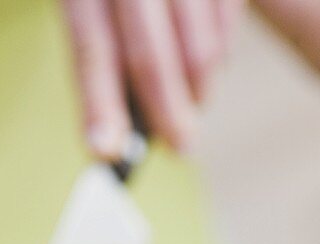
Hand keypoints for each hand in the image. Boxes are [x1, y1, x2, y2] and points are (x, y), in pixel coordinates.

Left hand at [62, 0, 243, 158]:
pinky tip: (205, 62)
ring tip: (193, 106)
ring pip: (199, 48)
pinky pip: (227, 24)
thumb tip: (112, 134)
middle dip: (166, 114)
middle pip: (150, 56)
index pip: (92, 51)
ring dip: (198, 91)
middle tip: (180, 148)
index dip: (99, 105)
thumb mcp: (96, 4)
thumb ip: (102, 55)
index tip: (106, 152)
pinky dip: (219, 54)